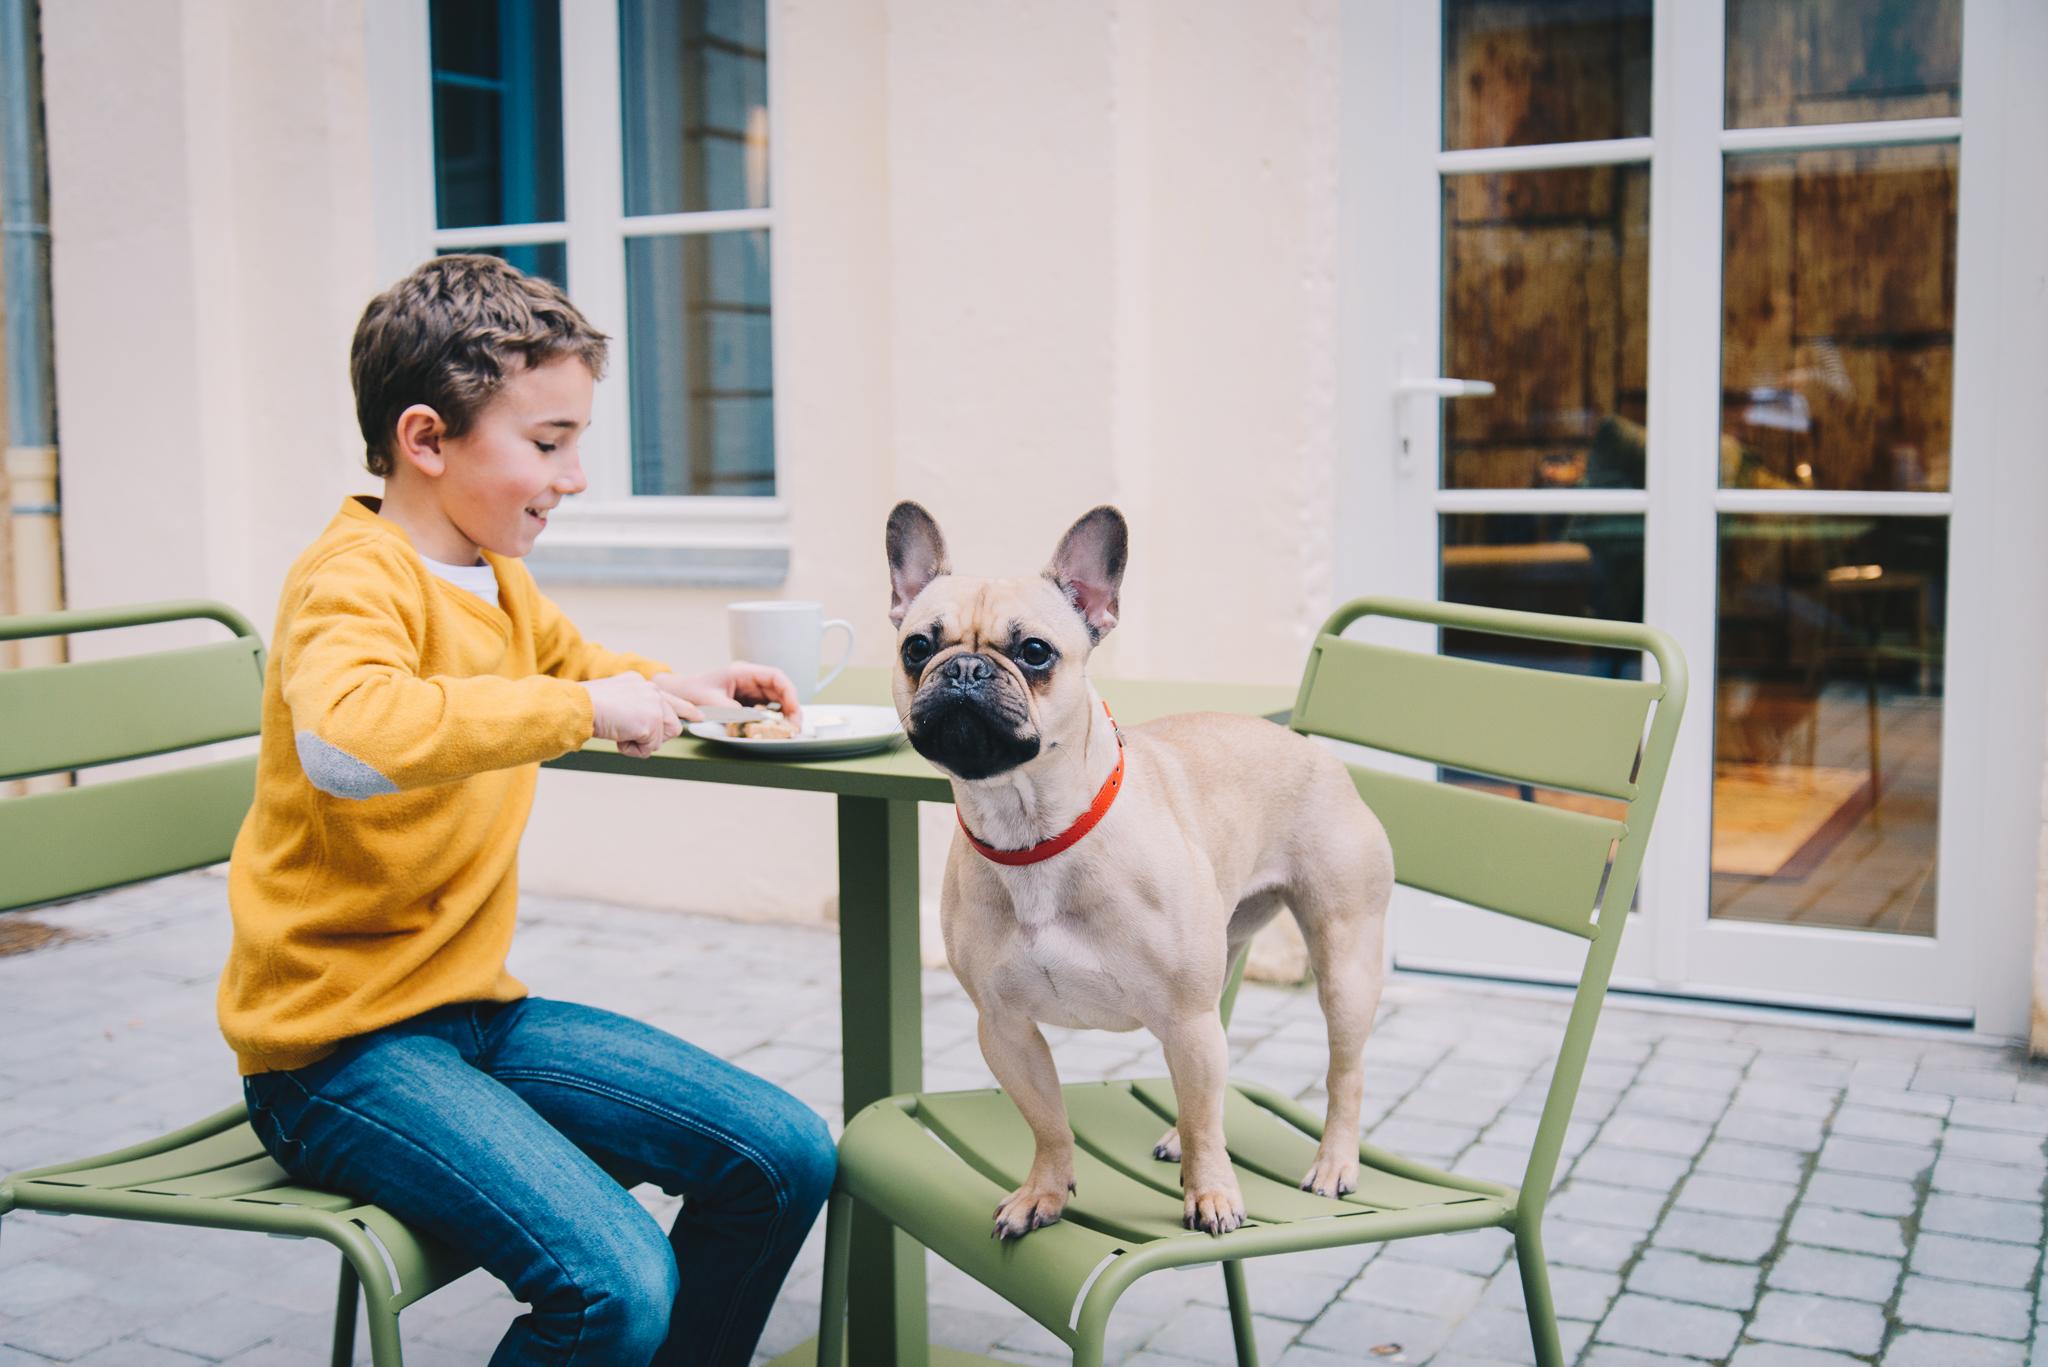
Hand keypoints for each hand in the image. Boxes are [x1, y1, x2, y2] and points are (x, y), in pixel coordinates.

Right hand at [581, 672, 687, 757]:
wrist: (580, 706)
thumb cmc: (587, 706)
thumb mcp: (615, 700)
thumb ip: (633, 707)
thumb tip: (642, 726)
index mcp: (641, 684)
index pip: (670, 698)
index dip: (687, 710)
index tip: (699, 717)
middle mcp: (651, 691)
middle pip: (672, 724)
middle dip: (654, 736)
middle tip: (631, 734)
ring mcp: (653, 706)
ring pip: (664, 737)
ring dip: (643, 742)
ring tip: (623, 734)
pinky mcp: (651, 722)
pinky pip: (649, 748)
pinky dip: (633, 749)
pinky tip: (619, 738)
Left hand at [653, 663, 802, 728]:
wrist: (678, 694)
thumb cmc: (692, 692)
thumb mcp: (712, 701)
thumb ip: (733, 709)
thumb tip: (754, 720)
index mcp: (743, 672)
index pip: (775, 677)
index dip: (788, 692)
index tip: (793, 709)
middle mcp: (749, 680)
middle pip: (779, 690)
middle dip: (790, 708)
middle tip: (794, 727)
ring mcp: (748, 691)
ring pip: (775, 701)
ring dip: (783, 715)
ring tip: (788, 730)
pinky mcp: (745, 702)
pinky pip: (765, 710)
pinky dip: (772, 719)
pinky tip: (774, 729)